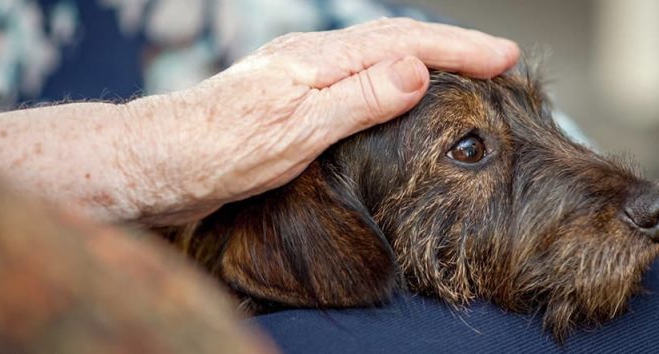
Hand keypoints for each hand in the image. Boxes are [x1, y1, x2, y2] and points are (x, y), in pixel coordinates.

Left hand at [123, 18, 518, 224]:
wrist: (153, 164)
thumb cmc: (218, 151)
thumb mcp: (299, 129)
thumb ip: (360, 98)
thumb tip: (420, 69)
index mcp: (319, 60)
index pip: (407, 45)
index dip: (460, 50)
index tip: (505, 56)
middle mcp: (309, 59)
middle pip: (394, 39)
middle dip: (451, 46)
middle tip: (498, 56)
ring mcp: (295, 76)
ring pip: (373, 54)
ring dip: (422, 55)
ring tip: (457, 64)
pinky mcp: (284, 98)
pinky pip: (353, 75)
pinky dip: (389, 75)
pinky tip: (388, 90)